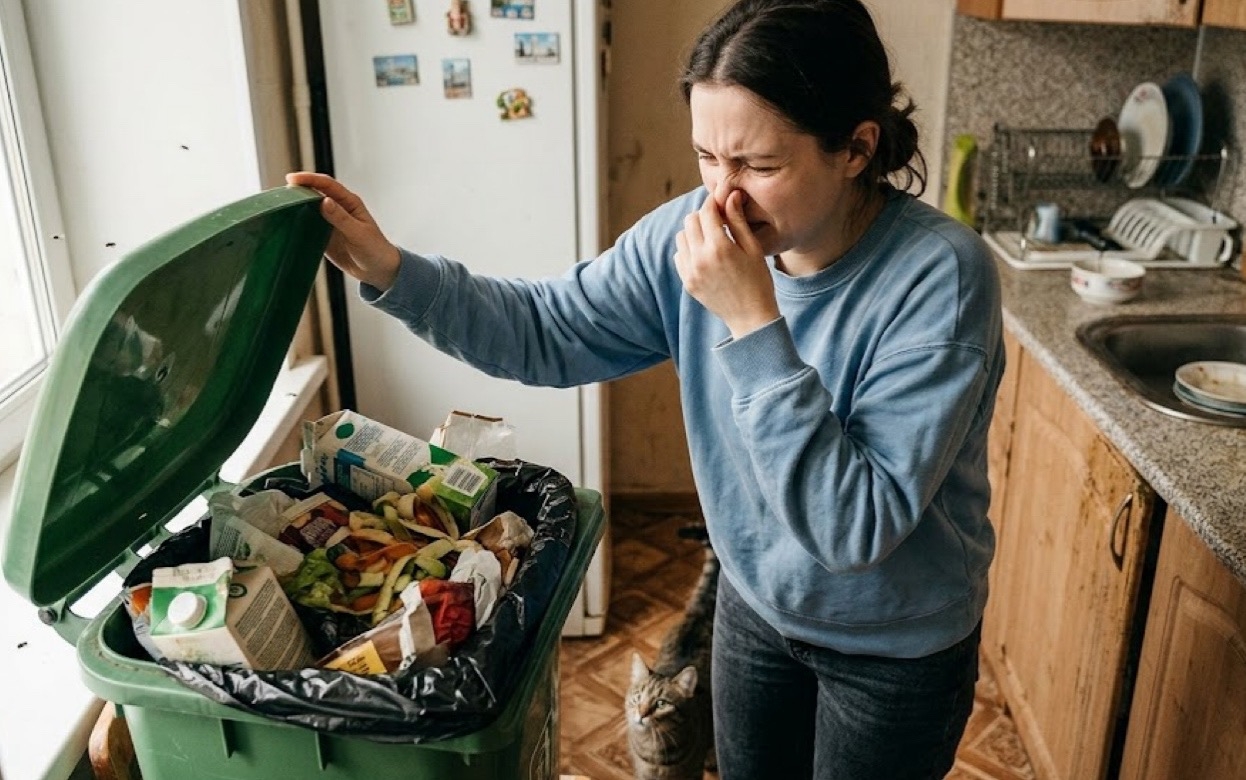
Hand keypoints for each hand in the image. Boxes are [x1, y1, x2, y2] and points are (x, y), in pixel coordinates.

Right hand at [285, 172, 400, 290]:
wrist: (378, 270)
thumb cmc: (374, 250)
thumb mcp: (358, 234)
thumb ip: (340, 218)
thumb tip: (323, 200)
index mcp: (349, 203)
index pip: (327, 185)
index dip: (309, 179)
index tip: (292, 179)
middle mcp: (338, 208)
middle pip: (315, 193)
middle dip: (299, 189)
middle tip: (281, 193)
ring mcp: (330, 221)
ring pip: (309, 208)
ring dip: (296, 205)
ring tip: (279, 205)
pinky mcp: (324, 235)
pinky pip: (308, 225)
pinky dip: (298, 222)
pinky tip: (286, 222)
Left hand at [674, 181, 779, 338]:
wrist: (750, 318)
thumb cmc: (758, 281)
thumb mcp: (752, 248)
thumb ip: (737, 221)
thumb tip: (730, 195)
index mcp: (719, 247)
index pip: (706, 211)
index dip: (713, 203)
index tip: (721, 203)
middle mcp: (700, 258)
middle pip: (690, 220)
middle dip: (703, 216)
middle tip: (718, 221)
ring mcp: (691, 272)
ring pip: (681, 236)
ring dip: (694, 232)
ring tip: (712, 238)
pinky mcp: (687, 282)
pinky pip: (679, 255)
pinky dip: (689, 250)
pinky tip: (705, 255)